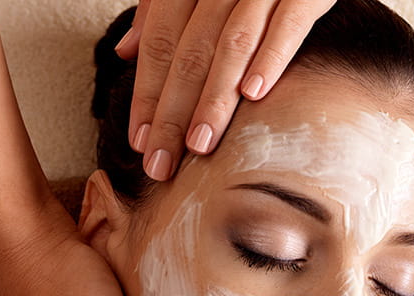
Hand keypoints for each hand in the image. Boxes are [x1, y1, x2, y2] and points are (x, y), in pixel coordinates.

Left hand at [115, 0, 335, 180]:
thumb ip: (160, 12)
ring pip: (231, 44)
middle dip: (171, 113)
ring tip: (200, 145)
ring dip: (213, 98)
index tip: (139, 142)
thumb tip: (126, 52)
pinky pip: (287, 25)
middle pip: (189, 52)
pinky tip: (254, 95)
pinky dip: (270, 58)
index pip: (159, 42)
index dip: (146, 93)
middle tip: (162, 162)